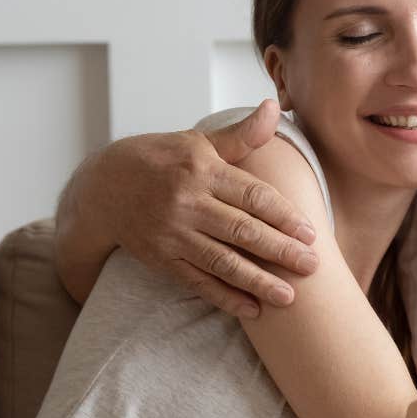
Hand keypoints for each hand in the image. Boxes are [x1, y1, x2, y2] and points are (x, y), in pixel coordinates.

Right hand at [84, 99, 318, 317]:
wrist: (104, 188)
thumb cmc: (164, 160)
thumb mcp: (199, 142)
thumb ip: (241, 135)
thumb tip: (273, 108)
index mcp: (202, 171)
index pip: (251, 196)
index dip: (283, 216)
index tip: (310, 232)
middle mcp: (187, 203)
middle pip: (242, 231)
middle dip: (280, 251)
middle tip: (312, 266)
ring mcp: (173, 234)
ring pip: (222, 262)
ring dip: (258, 281)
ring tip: (290, 297)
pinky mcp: (162, 259)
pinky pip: (198, 282)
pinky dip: (226, 297)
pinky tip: (253, 309)